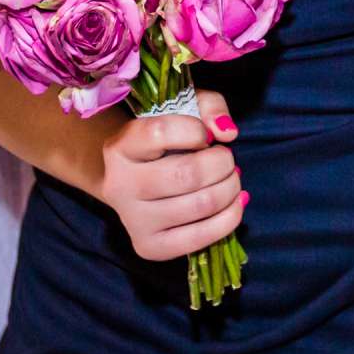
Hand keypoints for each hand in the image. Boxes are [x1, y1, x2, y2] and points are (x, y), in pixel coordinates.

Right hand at [96, 90, 245, 262]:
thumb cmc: (162, 143)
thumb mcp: (180, 109)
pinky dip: (230, 218)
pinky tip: (235, 203)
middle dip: (222, 163)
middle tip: (228, 159)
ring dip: (230, 189)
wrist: (132, 183)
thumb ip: (207, 106)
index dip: (195, 130)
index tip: (206, 135)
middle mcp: (119, 185)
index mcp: (119, 147)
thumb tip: (226, 131)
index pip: (159, 133)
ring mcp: (132, 221)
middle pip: (186, 175)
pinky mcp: (149, 247)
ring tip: (232, 179)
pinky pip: (200, 237)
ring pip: (199, 205)